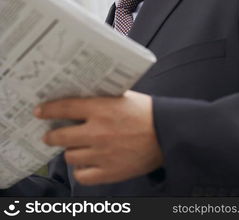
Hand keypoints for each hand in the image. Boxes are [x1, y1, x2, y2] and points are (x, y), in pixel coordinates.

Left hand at [34, 91, 163, 185]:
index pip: (65, 108)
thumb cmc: (146, 112)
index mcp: (101, 109)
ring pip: (70, 155)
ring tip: (75, 147)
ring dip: (70, 150)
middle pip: (60, 136)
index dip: (48, 109)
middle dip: (51, 135)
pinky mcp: (109, 172)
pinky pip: (82, 175)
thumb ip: (101, 99)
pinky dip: (81, 169)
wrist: (167, 133)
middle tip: (50, 135)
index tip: (39, 111)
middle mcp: (97, 131)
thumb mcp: (123, 97)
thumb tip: (81, 98)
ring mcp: (102, 153)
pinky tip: (86, 162)